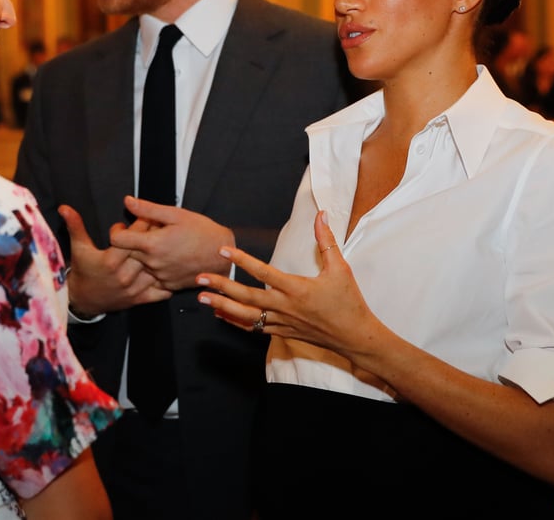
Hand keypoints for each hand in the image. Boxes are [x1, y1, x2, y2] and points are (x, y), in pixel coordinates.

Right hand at [59, 205, 170, 315]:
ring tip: (169, 247)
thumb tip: (65, 208)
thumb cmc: (83, 271)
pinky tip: (169, 271)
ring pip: (157, 270)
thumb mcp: (79, 248)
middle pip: (148, 252)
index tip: (146, 216)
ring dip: (163, 259)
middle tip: (165, 227)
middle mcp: (124, 275)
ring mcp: (133, 289)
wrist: (83, 300)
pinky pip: (160, 292)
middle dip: (156, 238)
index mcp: (111, 261)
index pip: (133, 238)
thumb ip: (75, 226)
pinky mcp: (139, 299)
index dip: (141, 225)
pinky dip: (167, 282)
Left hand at [109, 196, 235, 289]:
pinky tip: (167, 258)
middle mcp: (153, 263)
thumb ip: (148, 209)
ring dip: (144, 256)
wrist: (223, 256)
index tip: (123, 228)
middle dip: (132, 243)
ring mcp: (160, 276)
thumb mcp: (176, 214)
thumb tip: (128, 201)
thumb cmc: (203, 232)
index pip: (117, 240)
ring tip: (161, 246)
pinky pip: (152, 277)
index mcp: (152, 244)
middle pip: (126, 254)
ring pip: (139, 266)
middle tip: (147, 234)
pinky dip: (155, 268)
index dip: (116, 231)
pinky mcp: (168, 286)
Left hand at [196, 210, 382, 357]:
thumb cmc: (349, 302)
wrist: (355, 337)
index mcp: (297, 289)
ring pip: (246, 315)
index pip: (263, 272)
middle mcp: (285, 307)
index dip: (242, 260)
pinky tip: (221, 314)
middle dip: (221, 286)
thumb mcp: (340, 268)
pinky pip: (253, 327)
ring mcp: (282, 322)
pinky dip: (235, 321)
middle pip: (246, 296)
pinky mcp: (282, 332)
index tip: (223, 250)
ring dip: (222, 305)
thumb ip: (327, 241)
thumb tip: (322, 215)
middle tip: (199, 277)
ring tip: (201, 297)